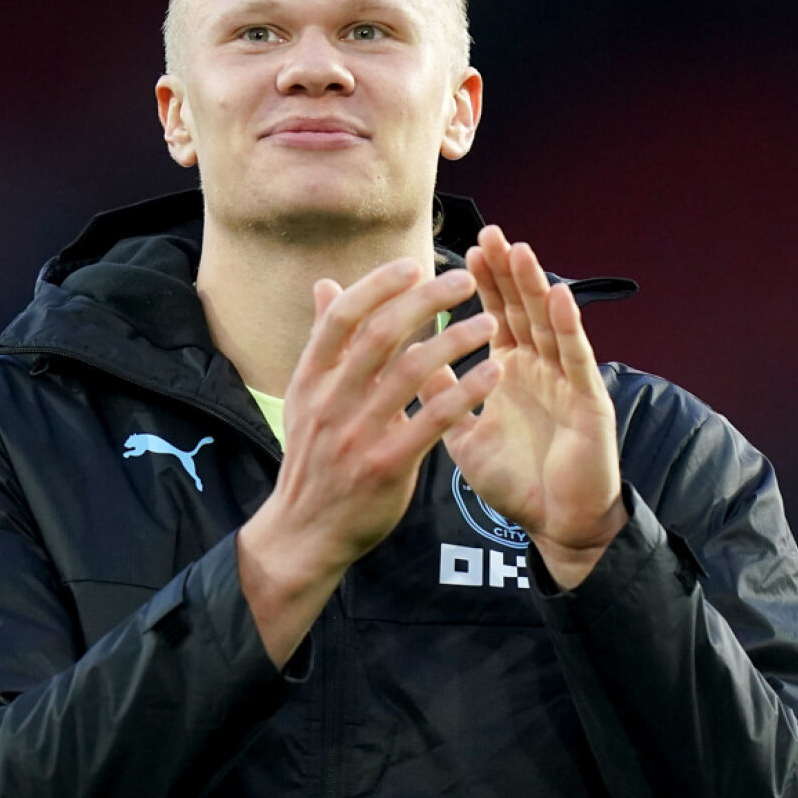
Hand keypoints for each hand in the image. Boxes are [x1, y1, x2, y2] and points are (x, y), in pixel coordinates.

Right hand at [238, 258, 501, 664]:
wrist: (305, 531)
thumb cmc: (315, 458)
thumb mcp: (306, 397)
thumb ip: (323, 343)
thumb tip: (325, 284)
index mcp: (311, 378)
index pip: (342, 317)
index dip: (378, 285)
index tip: (413, 265)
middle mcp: (332, 401)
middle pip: (382, 335)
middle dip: (427, 300)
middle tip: (465, 281)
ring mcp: (359, 434)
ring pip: (412, 372)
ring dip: (455, 341)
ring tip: (488, 324)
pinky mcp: (388, 465)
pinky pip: (433, 420)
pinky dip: (465, 392)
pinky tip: (491, 374)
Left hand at [432, 226, 625, 588]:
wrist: (553, 524)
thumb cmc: (515, 480)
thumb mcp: (463, 435)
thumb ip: (440, 395)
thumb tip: (406, 360)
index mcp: (510, 371)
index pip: (496, 316)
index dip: (483, 283)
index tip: (464, 249)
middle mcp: (540, 368)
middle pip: (522, 309)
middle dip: (506, 272)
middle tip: (489, 234)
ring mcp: (567, 381)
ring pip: (549, 324)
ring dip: (534, 287)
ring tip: (518, 251)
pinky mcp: (589, 402)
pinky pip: (576, 358)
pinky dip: (567, 327)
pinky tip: (557, 296)